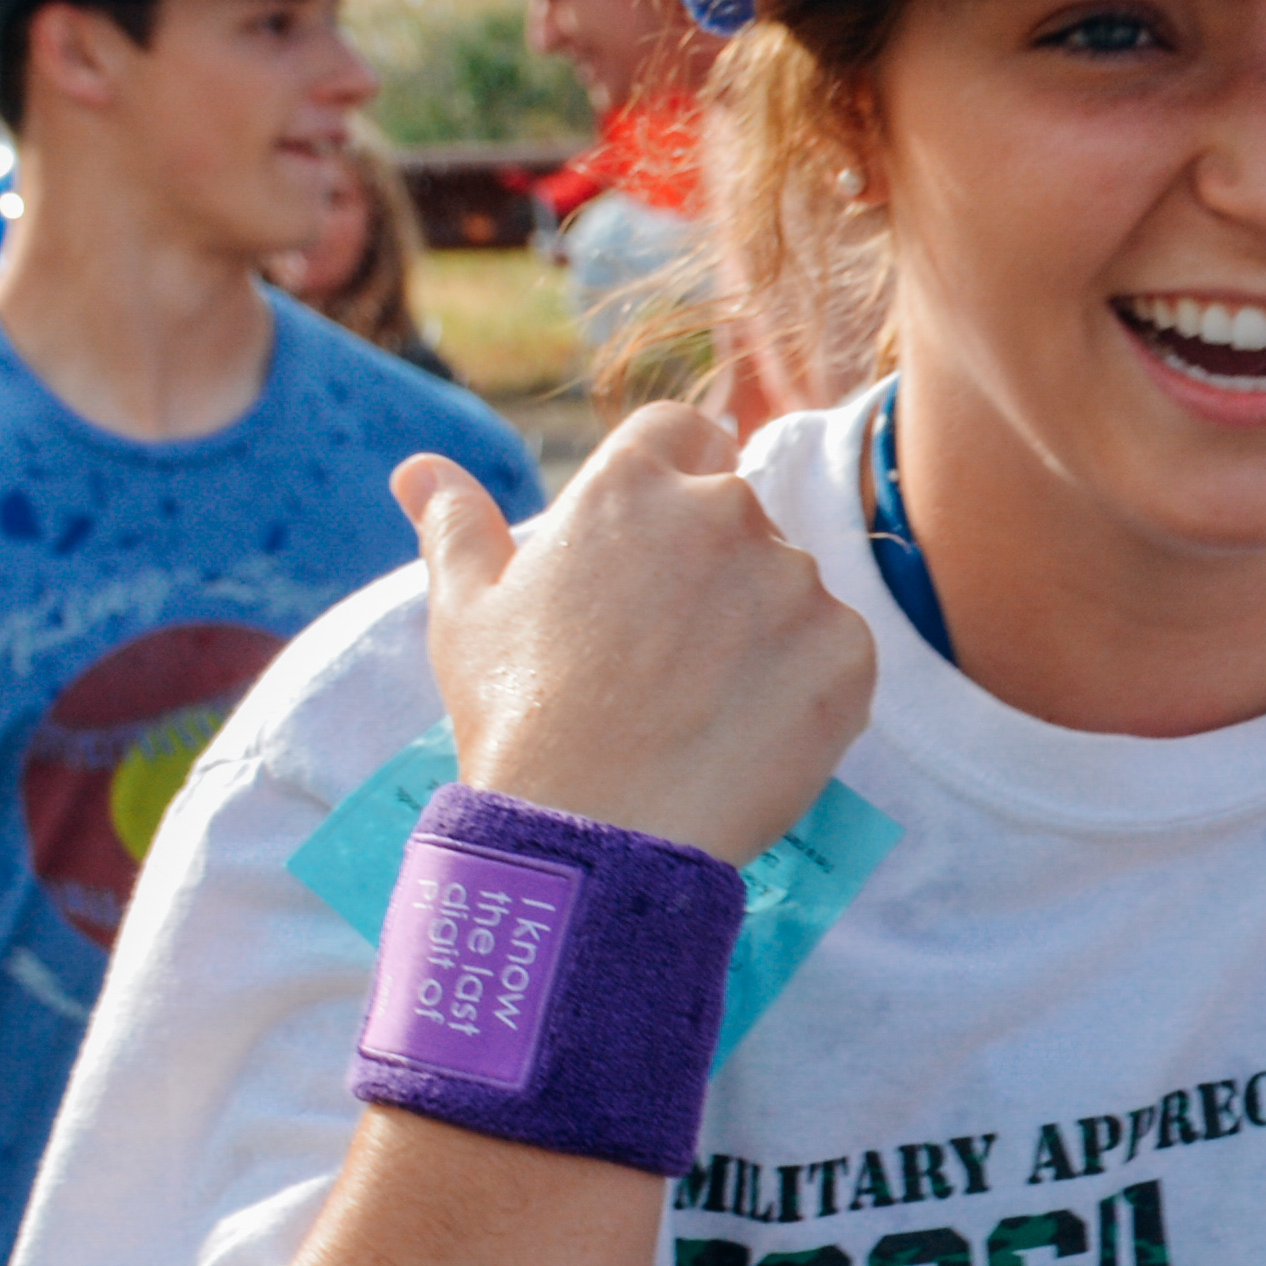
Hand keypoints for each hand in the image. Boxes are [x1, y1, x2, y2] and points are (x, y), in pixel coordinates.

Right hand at [400, 408, 872, 865]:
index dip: (675, 479)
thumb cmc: (519, 720)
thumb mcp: (467, 613)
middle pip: (738, 516)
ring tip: (700, 709)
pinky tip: (746, 736)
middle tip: (664, 659)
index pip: (684, 431)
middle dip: (711, 572)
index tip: (657, 546)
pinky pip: (836, 656)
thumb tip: (419, 468)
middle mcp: (723, 512)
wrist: (594, 834)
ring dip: (761, 631)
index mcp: (632, 486)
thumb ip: (456, 525)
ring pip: (789, 589)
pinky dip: (805, 690)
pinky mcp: (846, 652)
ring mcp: (794, 582)